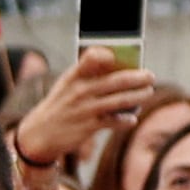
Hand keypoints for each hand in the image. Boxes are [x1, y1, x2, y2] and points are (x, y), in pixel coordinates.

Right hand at [10, 55, 160, 175]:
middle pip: (115, 81)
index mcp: (73, 77)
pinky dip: (125, 120)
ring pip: (118, 100)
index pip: (91, 58)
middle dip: (137, 77)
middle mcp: (79, 91)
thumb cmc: (60, 105)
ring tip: (148, 92)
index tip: (120, 54)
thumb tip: (122, 70)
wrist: (38, 135)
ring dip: (138, 96)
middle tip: (150, 76)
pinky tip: (132, 119)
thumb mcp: (67, 86)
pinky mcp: (87, 127)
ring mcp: (84, 109)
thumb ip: (89, 75)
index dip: (107, 54)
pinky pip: (113, 122)